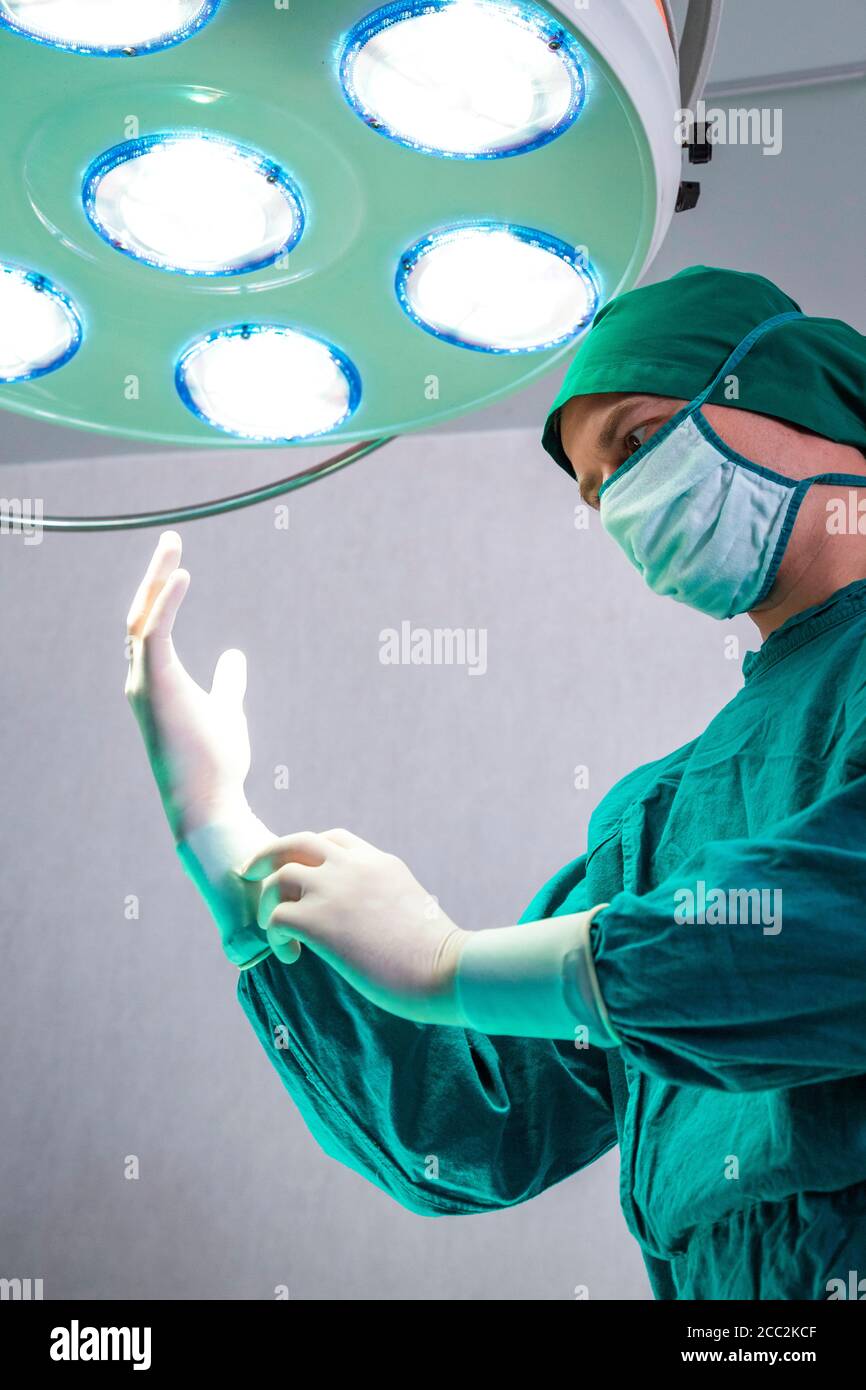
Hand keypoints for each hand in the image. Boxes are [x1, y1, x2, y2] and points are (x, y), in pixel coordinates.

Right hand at [125, 531, 253, 840]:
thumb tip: (234, 655)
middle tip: (171, 542)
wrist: (209, 802)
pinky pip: (153, 634)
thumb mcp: (227, 710)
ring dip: (155, 581)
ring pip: (140, 619)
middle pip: (139, 616)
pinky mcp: (156, 688)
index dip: (160, 594)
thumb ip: (228, 682)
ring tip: (173, 548)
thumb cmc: (216, 763)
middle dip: (153, 577)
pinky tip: (182, 577)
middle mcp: (141, 680)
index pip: (150, 627)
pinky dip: (164, 603)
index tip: (178, 563)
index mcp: (155, 682)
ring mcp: (144, 684)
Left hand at [242, 829, 467, 1018]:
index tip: (299, 873)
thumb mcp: (411, 906)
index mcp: (377, 862)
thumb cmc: (437, 952)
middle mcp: (352, 866)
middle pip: (295, 843)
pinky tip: (291, 954)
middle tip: (247, 873)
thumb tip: (376, 916)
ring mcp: (334, 890)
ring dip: (269, 903)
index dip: (308, 853)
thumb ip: (386, 897)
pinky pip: (277, 917)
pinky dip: (276, 935)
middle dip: (266, 856)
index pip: (333, 840)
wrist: (446, 968)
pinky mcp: (319, 921)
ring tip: (276, 930)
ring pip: (278, 877)